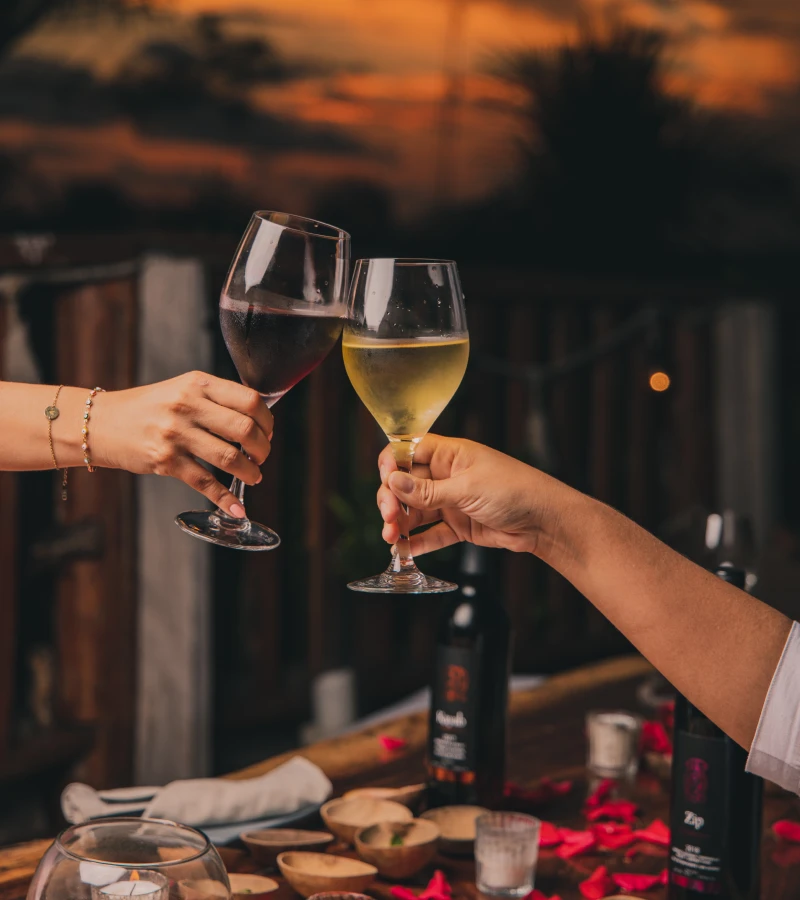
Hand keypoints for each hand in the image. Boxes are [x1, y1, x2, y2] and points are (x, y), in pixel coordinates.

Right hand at [94, 371, 272, 516]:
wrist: (101, 423)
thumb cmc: (148, 407)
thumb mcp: (182, 389)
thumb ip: (215, 398)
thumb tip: (256, 419)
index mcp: (197, 383)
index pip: (250, 400)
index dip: (267, 420)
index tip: (266, 432)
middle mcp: (187, 405)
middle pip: (245, 429)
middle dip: (262, 448)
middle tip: (261, 457)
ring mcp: (175, 434)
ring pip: (229, 457)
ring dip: (250, 472)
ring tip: (253, 476)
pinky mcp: (165, 461)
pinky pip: (204, 483)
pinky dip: (225, 499)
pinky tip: (236, 507)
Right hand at [377, 434, 563, 556]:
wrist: (545, 521)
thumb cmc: (514, 490)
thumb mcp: (467, 488)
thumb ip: (428, 490)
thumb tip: (393, 482)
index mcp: (450, 454)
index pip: (409, 451)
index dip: (392, 463)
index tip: (386, 479)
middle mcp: (446, 476)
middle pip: (406, 484)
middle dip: (392, 500)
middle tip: (389, 517)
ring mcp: (452, 501)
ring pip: (415, 511)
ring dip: (400, 524)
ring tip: (392, 539)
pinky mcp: (459, 525)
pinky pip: (431, 533)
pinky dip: (417, 542)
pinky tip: (405, 550)